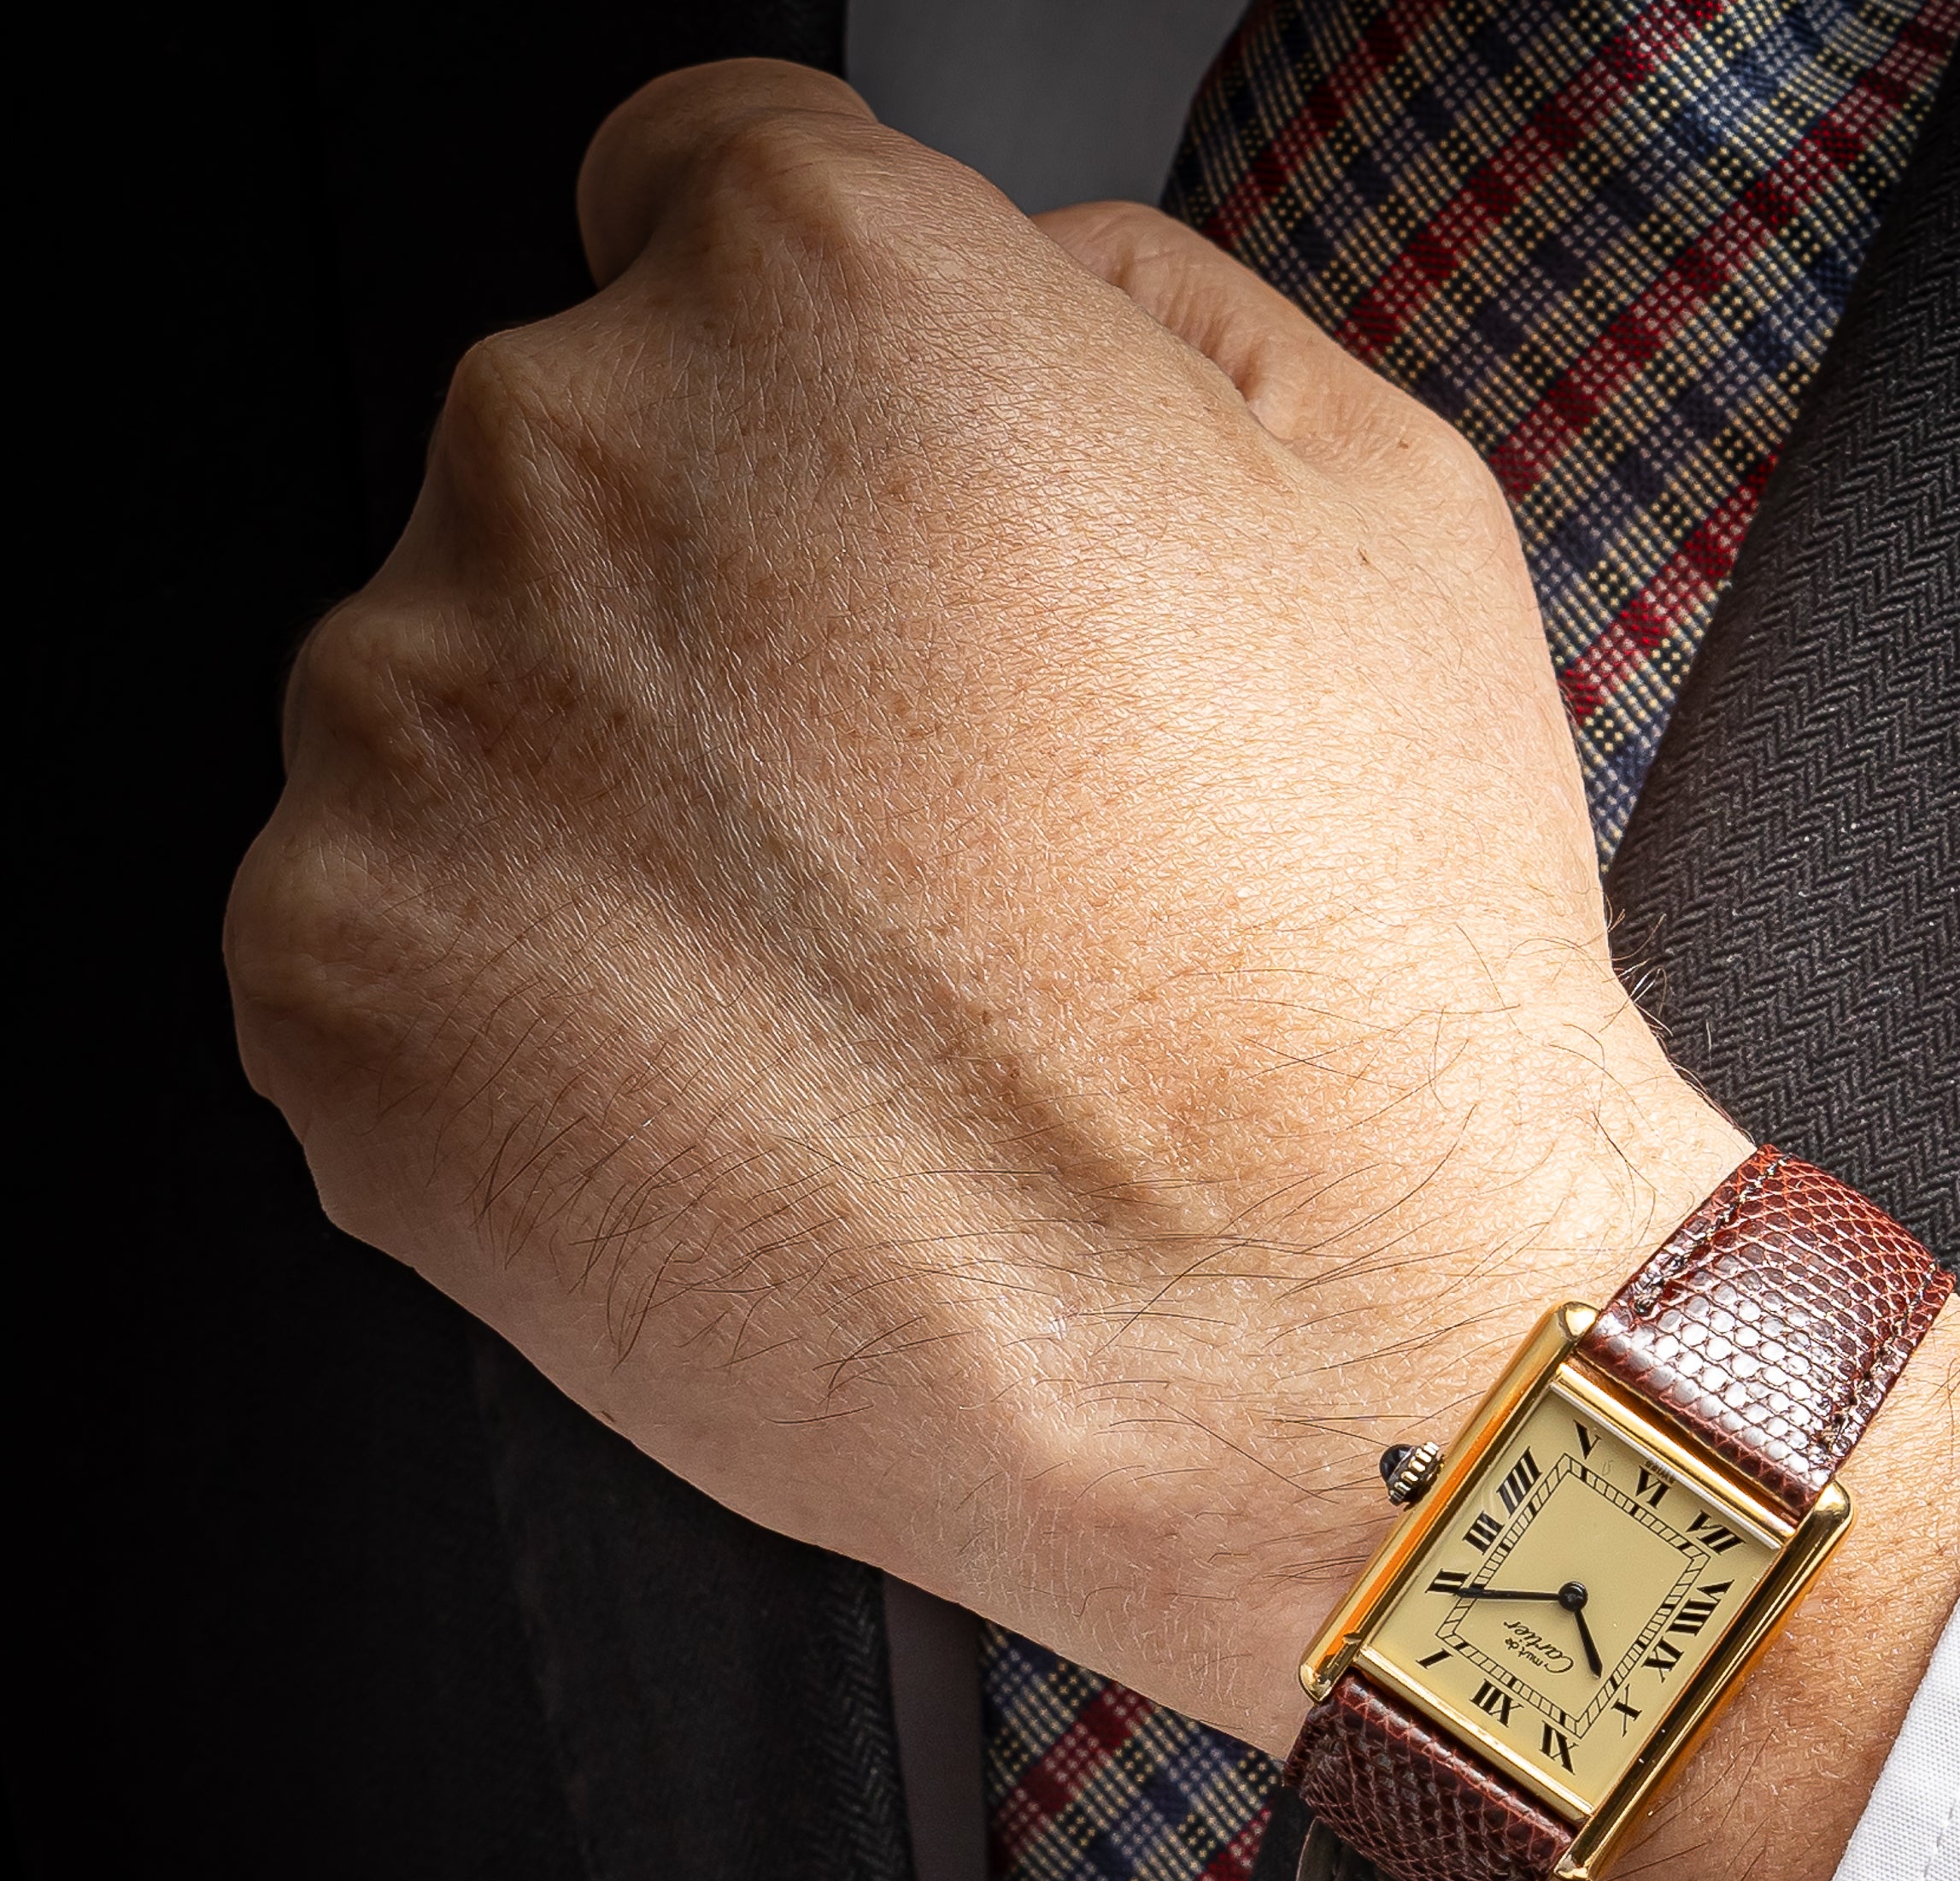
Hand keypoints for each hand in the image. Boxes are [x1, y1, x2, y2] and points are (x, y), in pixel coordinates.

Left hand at [227, 56, 1959, 1880]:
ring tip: (859, 998)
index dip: (823, 391)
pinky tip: (746, 1099)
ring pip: (466, 710)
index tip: (861, 527)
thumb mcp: (1375, 509)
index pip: (703, 201)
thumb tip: (1008, 303)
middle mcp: (574, 465)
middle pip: (580, 469)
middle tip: (922, 821)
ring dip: (617, 816)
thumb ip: (1125, 313)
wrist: (1317, 1353)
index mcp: (826, 294)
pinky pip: (386, 940)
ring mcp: (419, 740)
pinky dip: (524, 1016)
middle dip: (730, 612)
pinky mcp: (336, 997)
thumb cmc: (1368, 977)